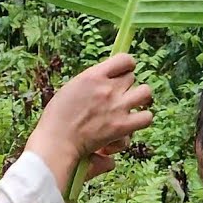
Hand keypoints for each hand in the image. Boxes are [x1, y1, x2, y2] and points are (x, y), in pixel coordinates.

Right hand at [26, 54, 152, 186]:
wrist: (57, 142)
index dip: (125, 66)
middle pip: (132, 77)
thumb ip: (91, 82)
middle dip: (125, 86)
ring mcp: (117, 107)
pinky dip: (139, 121)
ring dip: (139, 99)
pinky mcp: (123, 126)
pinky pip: (146, 117)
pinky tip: (127, 127)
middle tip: (115, 97)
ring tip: (129, 106)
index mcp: (92, 76)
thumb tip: (105, 82)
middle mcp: (108, 89)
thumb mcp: (71, 89)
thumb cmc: (57, 118)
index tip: (120, 74)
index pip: (125, 59)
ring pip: (145, 92)